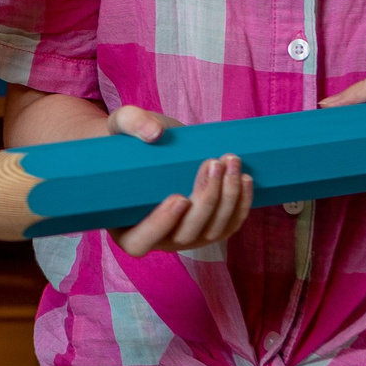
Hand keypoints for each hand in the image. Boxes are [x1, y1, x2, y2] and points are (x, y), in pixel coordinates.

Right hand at [81, 106, 255, 255]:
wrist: (151, 146)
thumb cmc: (128, 142)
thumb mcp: (120, 125)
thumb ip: (131, 122)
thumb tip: (154, 133)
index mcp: (124, 225)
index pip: (138, 242)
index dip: (160, 225)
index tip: (179, 198)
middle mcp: (156, 239)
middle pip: (184, 235)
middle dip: (205, 201)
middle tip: (213, 163)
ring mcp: (185, 237)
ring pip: (212, 231)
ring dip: (228, 199)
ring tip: (231, 162)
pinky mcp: (208, 228)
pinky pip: (229, 225)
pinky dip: (241, 204)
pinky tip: (244, 179)